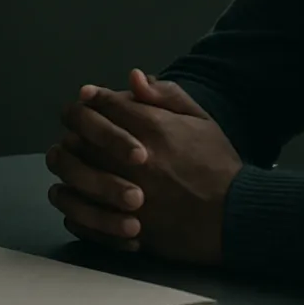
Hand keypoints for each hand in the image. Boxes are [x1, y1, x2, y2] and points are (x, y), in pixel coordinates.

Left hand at [48, 69, 241, 265]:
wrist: (236, 216)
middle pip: (78, 136)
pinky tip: (79, 196)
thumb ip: (166, 95)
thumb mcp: (201, 120)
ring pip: (71, 175)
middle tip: (76, 130)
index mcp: (153, 130)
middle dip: (74, 129)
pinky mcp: (123, 227)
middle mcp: (133, 161)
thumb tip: (133, 77)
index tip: (87, 99)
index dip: (91, 98)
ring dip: (68, 165)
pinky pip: (78, 215)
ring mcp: (125, 196)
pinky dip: (73, 204)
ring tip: (73, 162)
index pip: (102, 104)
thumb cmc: (218, 164)